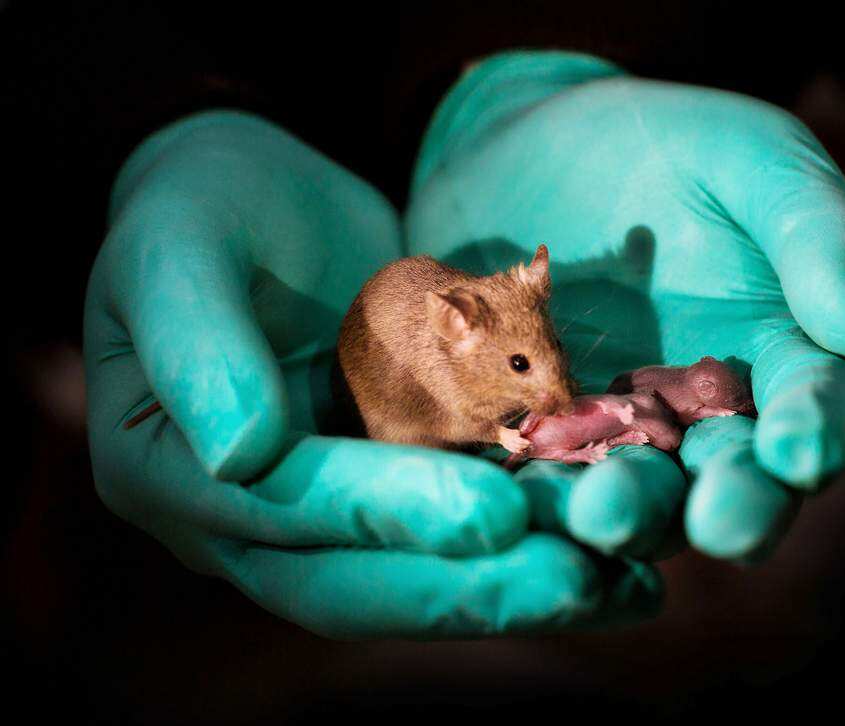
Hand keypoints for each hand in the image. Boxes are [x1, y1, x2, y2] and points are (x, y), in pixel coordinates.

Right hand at [83, 110, 661, 637]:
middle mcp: (242, 517)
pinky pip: (453, 520)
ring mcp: (319, 506)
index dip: (385, 518)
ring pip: (414, 570)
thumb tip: (237, 456)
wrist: (258, 199)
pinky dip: (528, 536)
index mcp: (167, 472)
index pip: (283, 510)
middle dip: (469, 589)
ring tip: (622, 587)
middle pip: (354, 580)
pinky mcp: (384, 479)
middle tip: (582, 582)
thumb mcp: (175, 248)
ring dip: (516, 584)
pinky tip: (608, 544)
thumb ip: (194, 342)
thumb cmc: (201, 209)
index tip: (496, 513)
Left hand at [406, 50, 844, 560]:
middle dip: (729, 506)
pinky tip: (522, 501)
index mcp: (782, 348)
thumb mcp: (750, 160)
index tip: (798, 452)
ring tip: (600, 512)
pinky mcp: (546, 426)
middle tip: (714, 524)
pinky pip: (547, 470)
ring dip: (628, 513)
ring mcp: (623, 425)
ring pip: (640, 492)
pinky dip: (538, 491)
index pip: (817, 406)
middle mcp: (709, 407)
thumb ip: (815, 235)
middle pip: (733, 477)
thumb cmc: (661, 142)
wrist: (532, 143)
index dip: (817, 433)